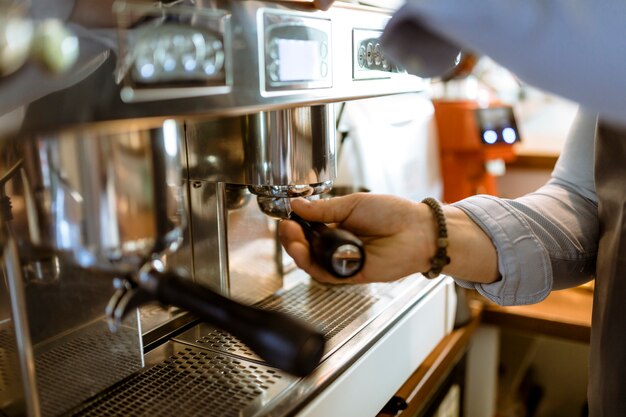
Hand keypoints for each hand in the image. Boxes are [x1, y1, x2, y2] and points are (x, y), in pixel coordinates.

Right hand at [278, 193, 437, 283]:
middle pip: (306, 248)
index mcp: (336, 226)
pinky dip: (314, 265)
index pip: (307, 229)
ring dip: (298, 253)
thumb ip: (324, 209)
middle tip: (287, 229)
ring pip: (312, 263)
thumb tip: (297, 205)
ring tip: (293, 239)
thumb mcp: (353, 204)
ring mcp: (343, 261)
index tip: (287, 218)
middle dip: (292, 240)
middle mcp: (337, 245)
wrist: (418, 230)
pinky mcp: (351, 275)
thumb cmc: (393, 214)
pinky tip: (307, 252)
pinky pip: (327, 274)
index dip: (294, 226)